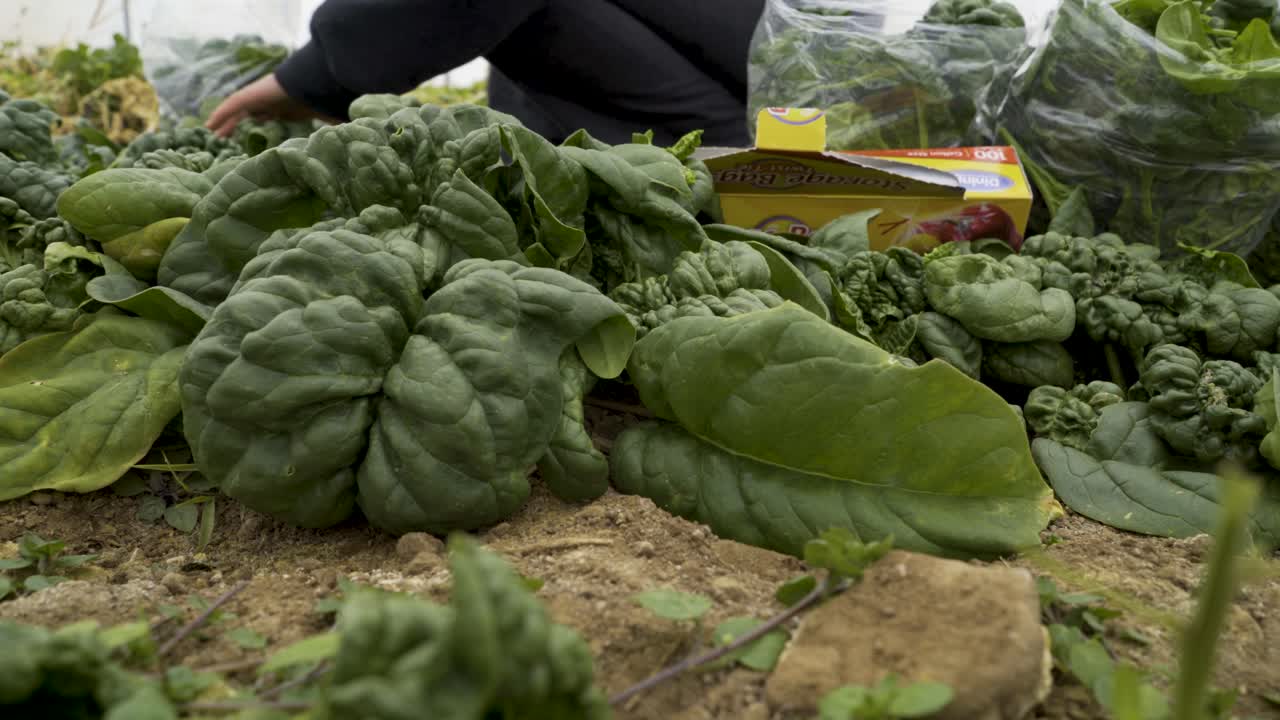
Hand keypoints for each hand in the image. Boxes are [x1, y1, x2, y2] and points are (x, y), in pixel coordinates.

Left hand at [205, 74, 336, 136]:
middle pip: (250, 110)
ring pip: (238, 109)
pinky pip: (233, 105)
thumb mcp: (327, 119)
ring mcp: (261, 95)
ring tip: (213, 133)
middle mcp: (271, 99)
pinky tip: (210, 125)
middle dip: (238, 121)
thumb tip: (344, 146)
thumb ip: (329, 134)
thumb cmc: (326, 100)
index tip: (258, 124)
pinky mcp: (253, 94)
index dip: (261, 117)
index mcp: (287, 104)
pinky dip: (221, 114)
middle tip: (228, 135)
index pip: (269, 111)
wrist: (319, 82)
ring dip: (226, 120)